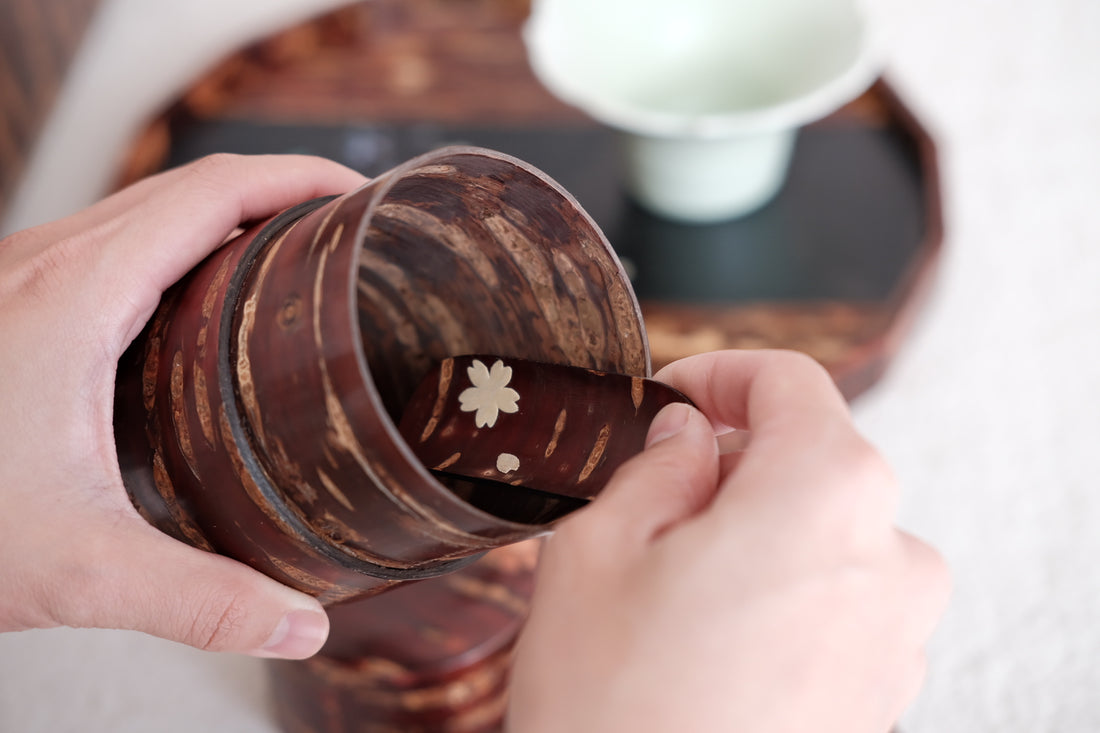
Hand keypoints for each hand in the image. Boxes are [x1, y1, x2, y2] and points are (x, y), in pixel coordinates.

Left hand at [0, 154, 365, 657]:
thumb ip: (202, 600)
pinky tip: (201, 300)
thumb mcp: (77, 568)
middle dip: (276, 191)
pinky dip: (179, 244)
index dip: (296, 178)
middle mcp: (45, 264)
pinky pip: (112, 241)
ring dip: (226, 213)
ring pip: (144, 208)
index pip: (213, 193)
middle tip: (346, 228)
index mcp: (78, 293)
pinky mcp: (9, 303)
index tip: (358, 193)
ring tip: (294, 254)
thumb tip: (302, 628)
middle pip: (186, 187)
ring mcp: (20, 277)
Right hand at [508, 350, 949, 732]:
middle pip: (813, 456)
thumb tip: (686, 432)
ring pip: (825, 530)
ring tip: (673, 580)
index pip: (791, 382)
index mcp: (824, 493)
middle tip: (651, 496)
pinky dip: (783, 587)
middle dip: (733, 459)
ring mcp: (897, 633)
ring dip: (756, 527)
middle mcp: (888, 557)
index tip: (673, 395)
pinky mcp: (884, 689)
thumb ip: (653, 463)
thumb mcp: (597, 549)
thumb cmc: (614, 707)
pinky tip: (711, 633)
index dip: (721, 373)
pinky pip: (839, 598)